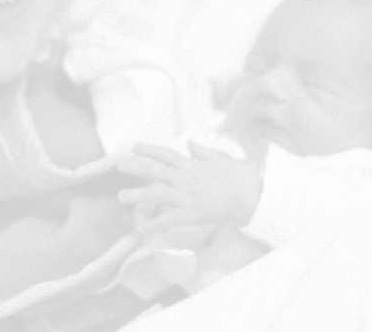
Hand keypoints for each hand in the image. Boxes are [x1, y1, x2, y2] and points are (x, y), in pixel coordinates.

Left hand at [117, 142, 262, 231]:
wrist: (252, 194)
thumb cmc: (240, 177)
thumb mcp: (220, 159)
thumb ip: (202, 152)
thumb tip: (189, 142)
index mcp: (193, 165)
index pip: (167, 154)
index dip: (150, 150)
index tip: (134, 147)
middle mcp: (187, 178)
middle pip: (157, 170)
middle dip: (137, 167)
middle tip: (119, 164)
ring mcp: (189, 196)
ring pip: (158, 193)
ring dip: (138, 195)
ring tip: (121, 196)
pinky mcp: (193, 213)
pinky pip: (170, 219)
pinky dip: (154, 224)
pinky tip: (140, 229)